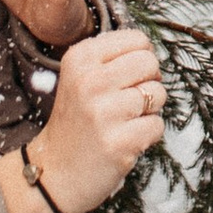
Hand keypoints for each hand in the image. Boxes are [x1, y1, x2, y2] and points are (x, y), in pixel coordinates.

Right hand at [0, 28, 164, 212]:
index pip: (137, 39)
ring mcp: (104, 112)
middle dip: (148, 82)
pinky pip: (157, 125)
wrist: (55, 173)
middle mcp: (90, 81)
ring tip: (123, 122)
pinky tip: (125, 140)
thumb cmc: (77, 122)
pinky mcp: (119, 142)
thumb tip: (151, 52)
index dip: (140, 59)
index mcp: (80, 59)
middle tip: (128, 101)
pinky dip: (148, 134)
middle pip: (150, 63)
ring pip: (157, 94)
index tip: (125, 78)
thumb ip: (112, 59)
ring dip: (148, 111)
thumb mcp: (80, 78)